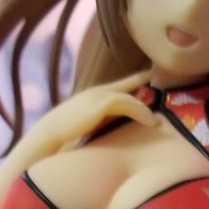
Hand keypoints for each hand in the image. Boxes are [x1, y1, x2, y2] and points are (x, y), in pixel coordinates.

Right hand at [27, 70, 155, 155]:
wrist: (50, 132)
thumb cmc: (64, 133)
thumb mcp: (85, 125)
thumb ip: (100, 122)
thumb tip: (112, 130)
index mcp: (94, 95)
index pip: (119, 85)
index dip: (135, 79)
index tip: (150, 75)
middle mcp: (97, 91)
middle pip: (127, 85)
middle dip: (143, 83)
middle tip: (158, 83)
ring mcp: (99, 96)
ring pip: (129, 98)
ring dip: (144, 111)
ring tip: (156, 123)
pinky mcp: (101, 104)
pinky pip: (126, 104)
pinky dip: (140, 112)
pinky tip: (149, 122)